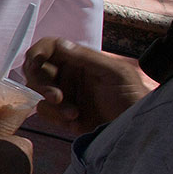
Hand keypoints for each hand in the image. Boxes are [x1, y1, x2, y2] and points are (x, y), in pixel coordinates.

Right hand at [22, 37, 150, 131]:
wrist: (137, 130)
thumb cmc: (133, 97)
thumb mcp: (116, 74)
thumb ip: (87, 58)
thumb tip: (59, 44)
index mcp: (80, 60)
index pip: (49, 48)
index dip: (37, 53)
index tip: (35, 65)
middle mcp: (69, 74)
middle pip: (37, 71)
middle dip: (43, 84)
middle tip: (57, 97)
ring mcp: (64, 94)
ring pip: (38, 93)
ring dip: (53, 105)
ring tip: (74, 114)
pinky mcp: (62, 114)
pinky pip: (44, 111)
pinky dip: (56, 117)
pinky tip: (75, 122)